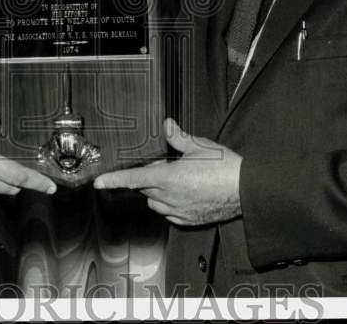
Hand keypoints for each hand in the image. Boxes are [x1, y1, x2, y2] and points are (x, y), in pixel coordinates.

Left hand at [93, 118, 240, 225]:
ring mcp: (179, 211)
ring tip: (177, 179)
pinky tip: (184, 194)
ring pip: (155, 202)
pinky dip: (170, 204)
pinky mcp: (189, 220)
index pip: (133, 179)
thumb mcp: (199, 145)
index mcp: (169, 178)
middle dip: (148, 177)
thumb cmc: (226, 168)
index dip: (113, 180)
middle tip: (164, 165)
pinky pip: (169, 213)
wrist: (247, 190)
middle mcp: (170, 197)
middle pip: (145, 188)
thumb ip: (178, 137)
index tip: (99, 182)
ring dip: (157, 191)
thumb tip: (167, 126)